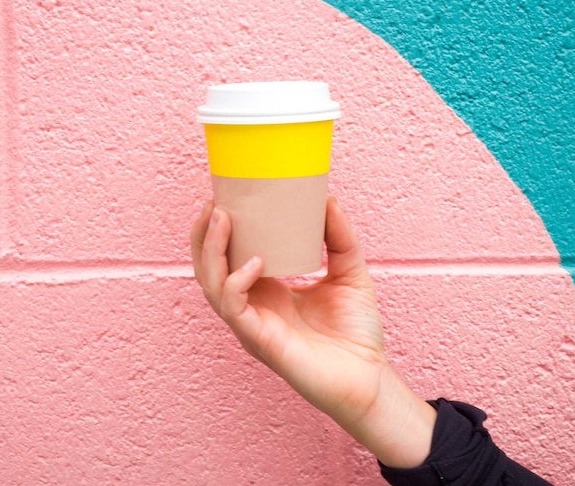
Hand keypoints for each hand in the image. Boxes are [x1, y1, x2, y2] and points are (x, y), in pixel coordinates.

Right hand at [190, 197, 435, 467]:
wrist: (370, 378)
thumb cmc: (357, 333)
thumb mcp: (350, 272)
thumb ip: (339, 238)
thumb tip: (328, 198)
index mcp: (265, 291)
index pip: (228, 257)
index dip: (217, 230)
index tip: (224, 196)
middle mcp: (252, 306)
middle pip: (208, 269)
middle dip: (204, 235)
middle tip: (213, 203)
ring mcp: (251, 324)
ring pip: (212, 285)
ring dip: (211, 250)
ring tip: (221, 219)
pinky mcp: (260, 340)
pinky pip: (234, 308)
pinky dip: (237, 282)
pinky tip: (254, 263)